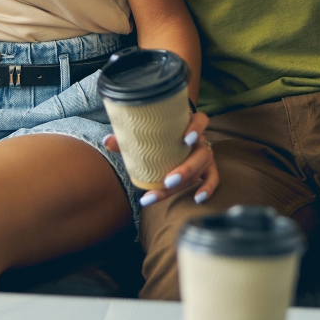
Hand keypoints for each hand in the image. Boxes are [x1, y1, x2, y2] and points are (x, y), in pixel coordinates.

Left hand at [104, 111, 218, 205]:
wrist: (174, 136)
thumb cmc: (158, 133)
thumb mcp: (147, 131)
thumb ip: (129, 136)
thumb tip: (107, 141)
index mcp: (187, 124)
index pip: (201, 120)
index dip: (196, 128)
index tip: (185, 139)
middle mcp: (200, 139)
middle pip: (201, 153)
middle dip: (186, 168)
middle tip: (168, 180)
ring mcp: (205, 154)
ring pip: (203, 169)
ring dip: (187, 181)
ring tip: (168, 189)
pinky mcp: (207, 169)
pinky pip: (212, 179)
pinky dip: (208, 188)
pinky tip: (197, 199)